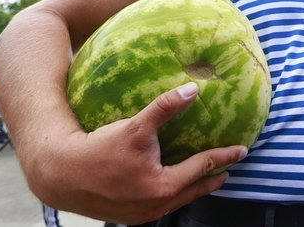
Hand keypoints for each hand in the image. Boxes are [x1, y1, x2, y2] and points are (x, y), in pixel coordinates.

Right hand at [38, 83, 247, 223]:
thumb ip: (166, 107)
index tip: (242, 150)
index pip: (203, 167)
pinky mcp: (129, 216)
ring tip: (207, 177)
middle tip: (229, 169)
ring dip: (194, 187)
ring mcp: (143, 215)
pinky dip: (175, 193)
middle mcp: (156, 206)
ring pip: (179, 200)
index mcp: (163, 187)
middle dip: (214, 178)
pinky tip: (172, 184)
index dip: (224, 156)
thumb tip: (193, 89)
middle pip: (195, 190)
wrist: (61, 173)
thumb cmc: (100, 148)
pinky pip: (162, 204)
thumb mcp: (136, 125)